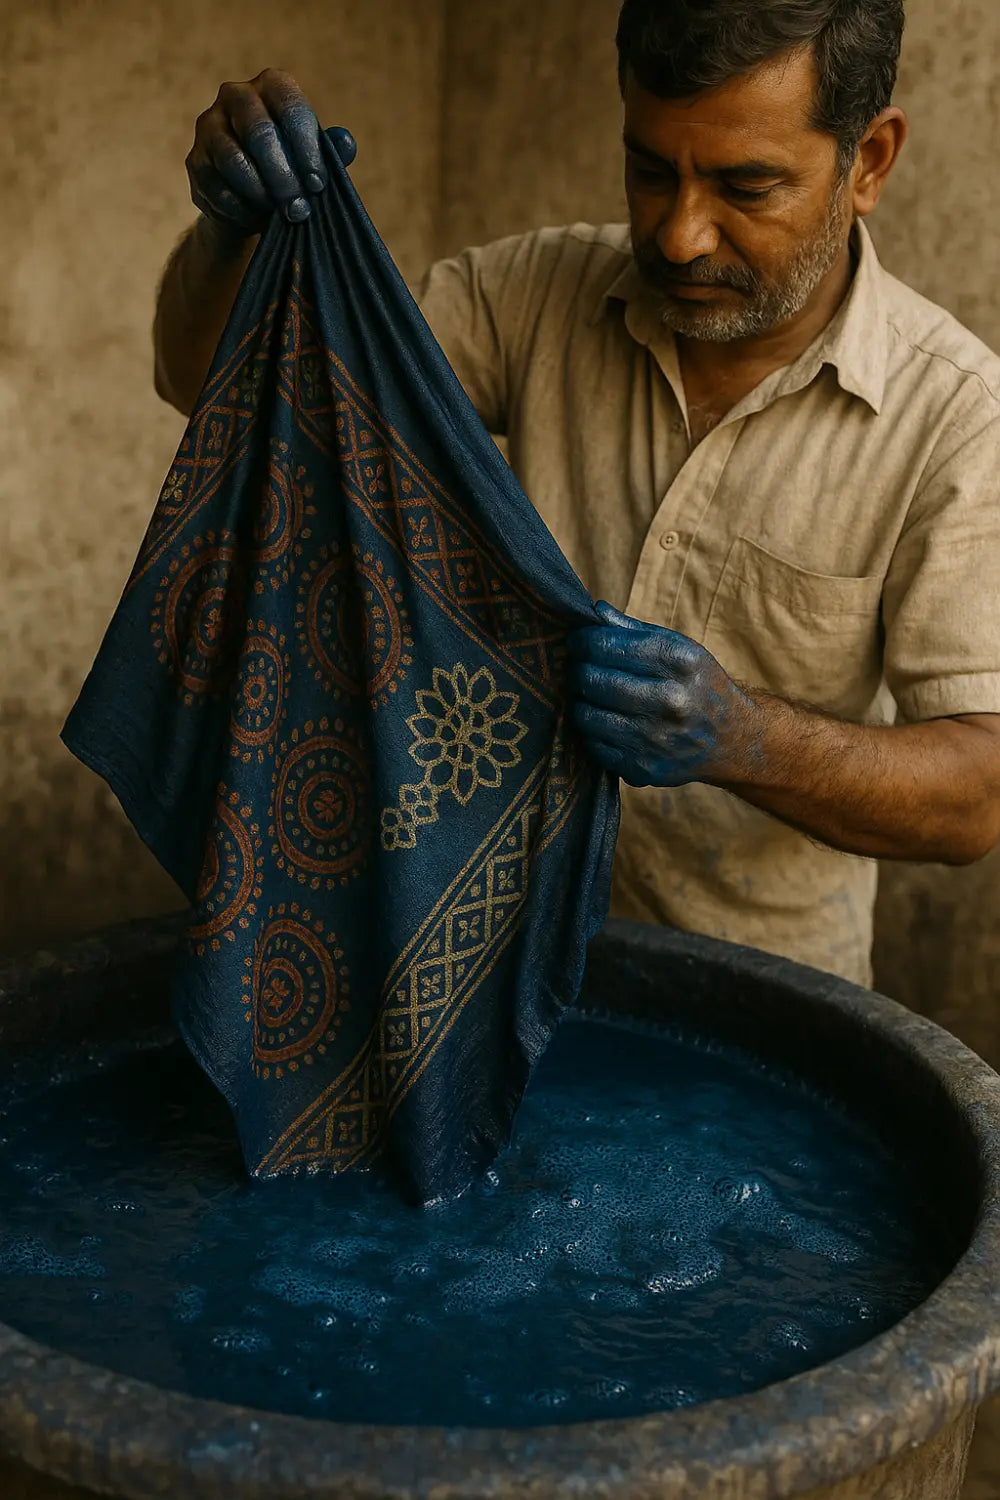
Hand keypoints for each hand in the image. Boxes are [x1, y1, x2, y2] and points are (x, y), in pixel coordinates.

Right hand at [186, 68, 357, 238]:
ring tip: (280, 215)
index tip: (318, 186)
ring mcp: (208, 126)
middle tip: (300, 210)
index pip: (291, 108)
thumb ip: (331, 152)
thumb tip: (346, 144)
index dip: (307, 150)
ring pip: (233, 161)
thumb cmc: (290, 169)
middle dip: (283, 177)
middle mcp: (235, 96)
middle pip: (259, 133)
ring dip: (261, 195)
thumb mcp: (313, 159)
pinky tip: (255, 217)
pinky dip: (239, 209)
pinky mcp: (194, 160)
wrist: (250, 198)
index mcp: (271, 85)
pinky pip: (216, 187)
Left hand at [566, 601, 758, 787]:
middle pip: (590, 679)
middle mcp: (670, 700)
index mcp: (678, 661)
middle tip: (579, 669)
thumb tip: (594, 612)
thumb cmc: (699, 685)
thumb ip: (633, 630)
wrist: (733, 740)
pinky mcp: (643, 768)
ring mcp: (655, 738)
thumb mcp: (680, 649)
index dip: (581, 642)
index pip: (603, 645)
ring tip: (590, 696)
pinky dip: (591, 731)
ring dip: (580, 702)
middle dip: (576, 670)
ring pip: (584, 714)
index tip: (578, 642)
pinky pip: (593, 745)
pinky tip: (605, 721)